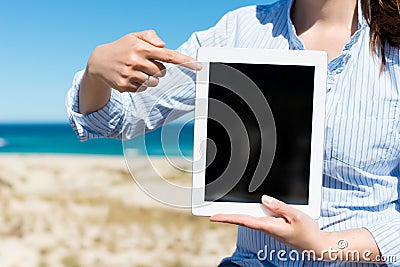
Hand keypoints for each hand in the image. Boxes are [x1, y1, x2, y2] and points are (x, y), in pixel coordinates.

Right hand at [79, 30, 201, 113]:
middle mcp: (136, 61)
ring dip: (149, 78)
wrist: (98, 62)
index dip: (185, 61)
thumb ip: (150, 37)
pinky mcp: (125, 86)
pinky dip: (140, 84)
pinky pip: (143, 89)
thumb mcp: (134, 36)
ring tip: (136, 70)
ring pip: (154, 82)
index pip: (168, 55)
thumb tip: (163, 45)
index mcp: (141, 47)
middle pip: (162, 72)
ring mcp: (130, 75)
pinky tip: (129, 77)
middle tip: (144, 64)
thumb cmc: (122, 48)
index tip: (198, 66)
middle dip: (157, 69)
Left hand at [210, 195, 327, 252]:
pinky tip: (245, 209)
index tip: (213, 217)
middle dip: (227, 215)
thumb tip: (264, 198)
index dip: (227, 217)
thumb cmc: (307, 231)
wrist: (316, 245)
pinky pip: (258, 218)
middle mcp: (266, 227)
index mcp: (269, 226)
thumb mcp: (296, 216)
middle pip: (243, 219)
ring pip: (250, 218)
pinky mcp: (273, 226)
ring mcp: (269, 228)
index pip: (244, 220)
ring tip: (222, 208)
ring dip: (237, 213)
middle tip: (211, 212)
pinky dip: (249, 213)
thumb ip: (279, 206)